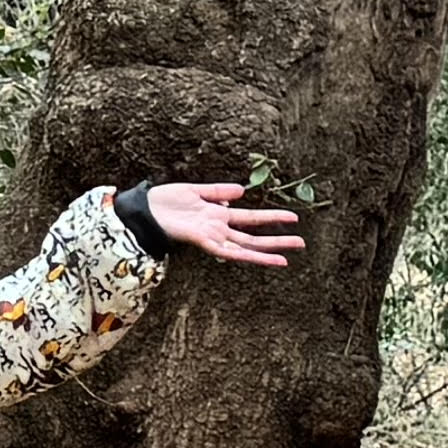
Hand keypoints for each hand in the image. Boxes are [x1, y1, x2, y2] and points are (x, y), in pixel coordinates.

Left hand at [144, 180, 302, 268]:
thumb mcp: (196, 191)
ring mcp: (212, 236)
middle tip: (302, 244)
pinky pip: (225, 250)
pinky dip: (241, 254)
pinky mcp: (202, 240)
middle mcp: (219, 229)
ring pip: (245, 247)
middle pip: (254, 237)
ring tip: (287, 257)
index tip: (293, 220)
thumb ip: (218, 192)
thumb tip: (242, 192)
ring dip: (266, 253)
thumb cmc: (166, 201)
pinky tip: (255, 256)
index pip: (252, 220)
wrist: (145, 209)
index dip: (272, 220)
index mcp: (219, 216)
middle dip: (278, 241)